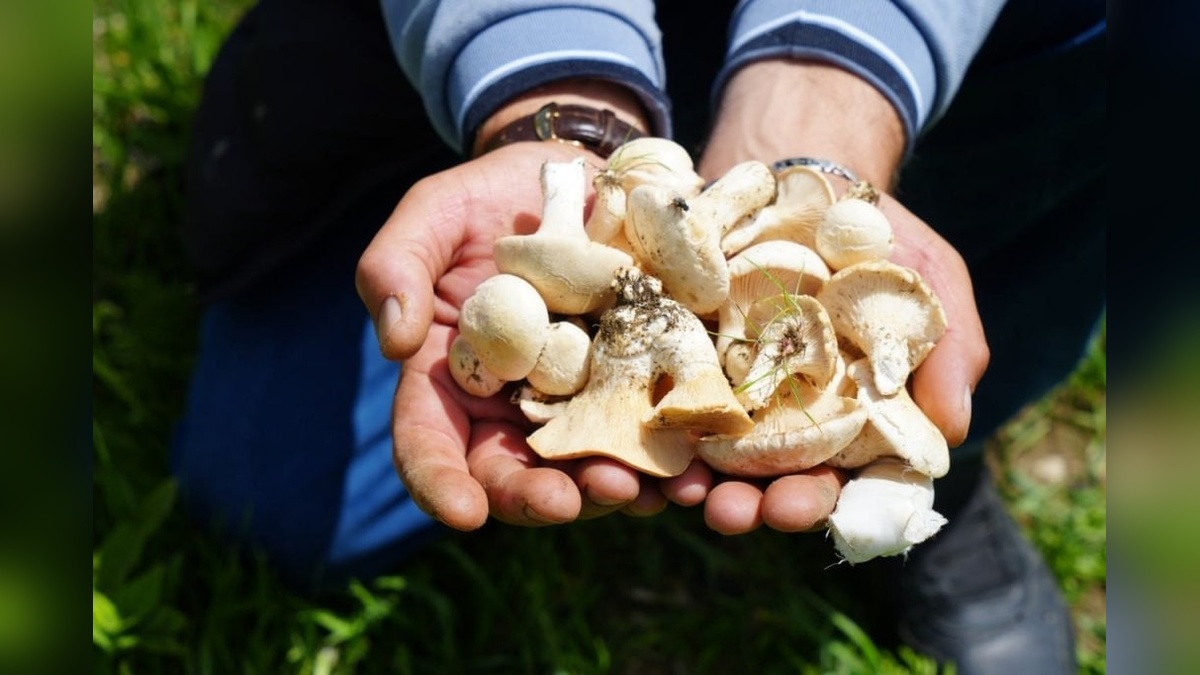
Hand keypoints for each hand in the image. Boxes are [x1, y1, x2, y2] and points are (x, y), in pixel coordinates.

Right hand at [357, 142, 684, 529]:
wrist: (574, 175)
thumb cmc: (489, 199)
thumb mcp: (433, 216)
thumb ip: (396, 268)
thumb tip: (395, 343)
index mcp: (453, 381)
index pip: (431, 444)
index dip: (440, 483)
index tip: (463, 511)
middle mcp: (512, 407)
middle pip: (513, 474)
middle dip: (536, 497)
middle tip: (565, 500)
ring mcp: (578, 404)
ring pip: (586, 470)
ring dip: (609, 490)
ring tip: (638, 488)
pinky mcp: (637, 387)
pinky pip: (652, 435)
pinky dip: (671, 462)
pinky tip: (690, 473)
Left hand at [692, 59, 989, 534]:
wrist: (800, 167)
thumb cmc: (876, 234)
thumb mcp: (927, 281)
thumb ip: (947, 353)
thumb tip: (951, 433)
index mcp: (847, 416)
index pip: (837, 481)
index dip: (822, 503)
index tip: (804, 509)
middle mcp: (785, 414)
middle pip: (768, 478)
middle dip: (752, 502)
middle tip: (735, 512)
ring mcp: (728, 387)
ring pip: (711, 452)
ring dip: (696, 479)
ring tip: (683, 490)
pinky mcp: (680, 354)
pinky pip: (661, 398)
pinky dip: (652, 424)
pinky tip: (642, 438)